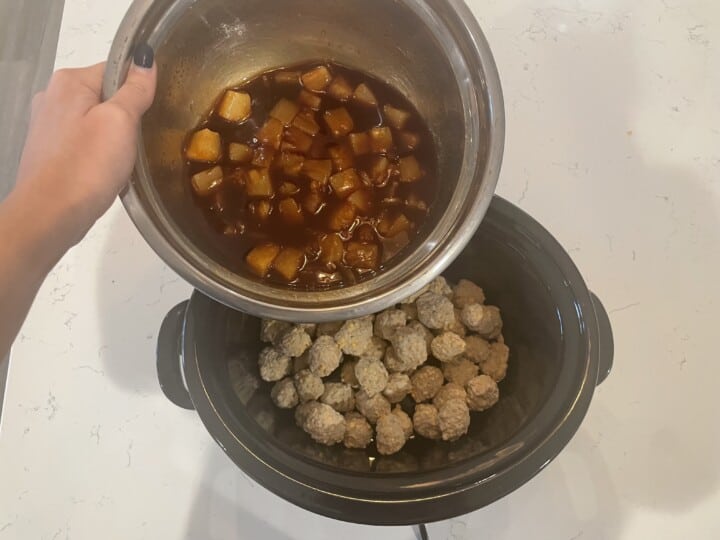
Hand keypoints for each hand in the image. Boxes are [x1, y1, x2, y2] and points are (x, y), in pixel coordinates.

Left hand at [15, 46, 156, 245]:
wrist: (50, 214)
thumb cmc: (87, 166)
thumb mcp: (120, 122)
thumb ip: (135, 90)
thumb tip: (144, 57)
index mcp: (69, 82)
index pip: (115, 69)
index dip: (138, 88)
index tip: (153, 112)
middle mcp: (52, 97)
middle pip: (104, 96)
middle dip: (127, 116)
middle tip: (143, 140)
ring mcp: (48, 126)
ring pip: (95, 121)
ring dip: (114, 137)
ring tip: (126, 160)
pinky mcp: (49, 152)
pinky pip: (84, 143)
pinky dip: (99, 153)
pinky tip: (107, 171)